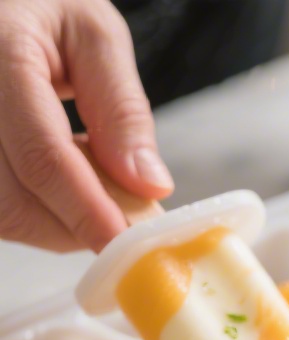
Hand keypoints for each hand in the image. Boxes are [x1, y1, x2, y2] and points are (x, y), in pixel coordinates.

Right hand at [0, 0, 172, 251]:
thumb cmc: (40, 9)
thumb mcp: (93, 36)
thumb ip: (122, 109)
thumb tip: (148, 185)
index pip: (42, 156)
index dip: (87, 209)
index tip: (124, 240)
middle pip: (16, 201)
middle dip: (75, 224)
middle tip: (119, 214)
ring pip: (3, 217)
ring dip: (55, 223)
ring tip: (85, 182)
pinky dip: (34, 213)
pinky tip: (56, 184)